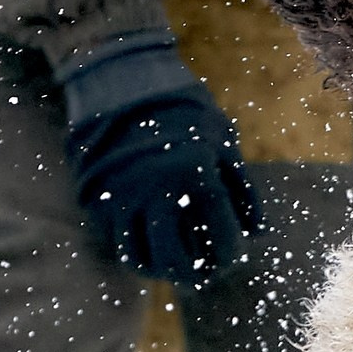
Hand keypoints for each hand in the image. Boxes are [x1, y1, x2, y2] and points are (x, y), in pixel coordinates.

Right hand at [60, 35, 259, 287]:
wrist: (120, 77)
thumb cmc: (182, 109)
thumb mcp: (222, 141)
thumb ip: (242, 190)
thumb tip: (256, 232)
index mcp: (195, 176)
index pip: (221, 238)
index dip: (230, 255)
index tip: (231, 257)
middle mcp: (156, 192)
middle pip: (177, 261)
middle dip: (195, 273)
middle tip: (204, 274)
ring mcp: (122, 197)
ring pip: (140, 258)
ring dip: (161, 269)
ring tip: (175, 266)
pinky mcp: (96, 197)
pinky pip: (117, 241)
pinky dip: (135, 253)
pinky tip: (150, 249)